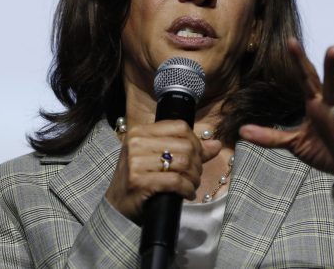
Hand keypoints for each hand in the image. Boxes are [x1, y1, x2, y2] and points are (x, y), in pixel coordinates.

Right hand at [105, 120, 221, 223]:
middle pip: (185, 146)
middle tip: (195, 176)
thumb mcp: (159, 159)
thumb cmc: (141, 180)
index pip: (180, 127)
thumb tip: (217, 144)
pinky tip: (187, 194)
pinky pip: (175, 181)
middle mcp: (136, 142)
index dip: (195, 142)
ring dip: (194, 178)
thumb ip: (188, 150)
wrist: (117, 207)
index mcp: (140, 131)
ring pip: (182, 163)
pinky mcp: (139, 181)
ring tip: (191, 185)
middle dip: (197, 164)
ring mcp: (136, 161)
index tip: (197, 157)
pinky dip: (187, 189)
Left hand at [239, 38, 333, 207]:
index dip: (299, 62)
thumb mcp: (293, 143)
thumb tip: (242, 131)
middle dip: (329, 67)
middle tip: (330, 47)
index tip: (290, 41)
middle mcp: (331, 110)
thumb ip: (270, 137)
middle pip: (330, 85)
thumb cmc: (323, 150)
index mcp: (316, 107)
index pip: (307, 80)